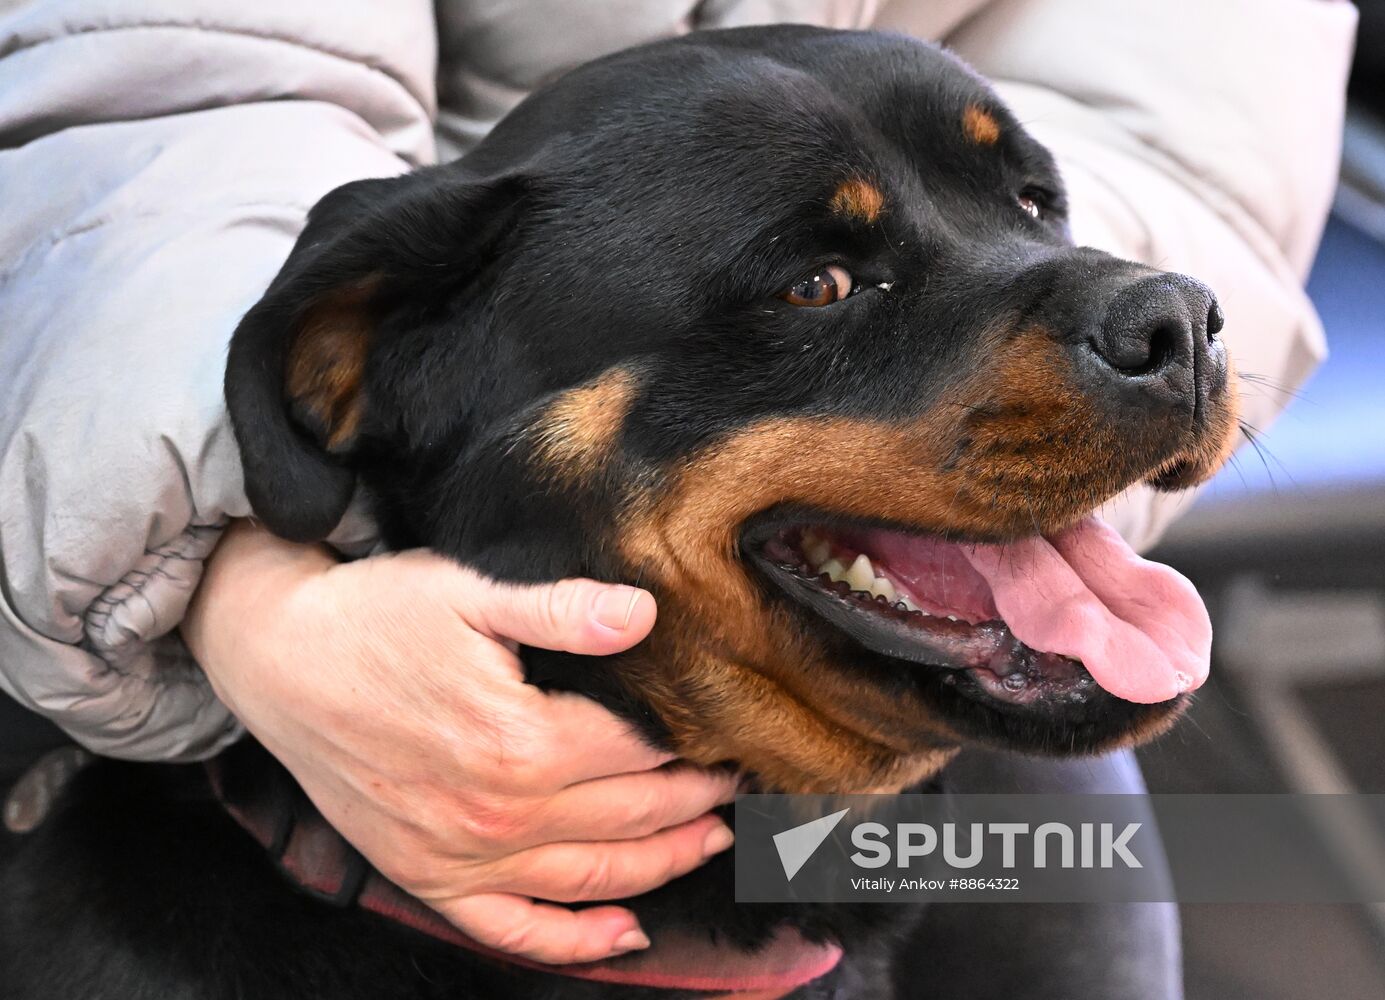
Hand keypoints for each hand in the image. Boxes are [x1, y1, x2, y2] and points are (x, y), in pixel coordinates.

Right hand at [182, 520, 736, 964]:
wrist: (275, 660)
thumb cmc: (373, 617)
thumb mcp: (467, 591)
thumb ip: (562, 609)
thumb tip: (646, 615)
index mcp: (521, 741)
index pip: (639, 752)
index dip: (693, 744)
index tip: (730, 735)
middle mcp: (499, 814)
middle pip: (629, 817)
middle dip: (695, 804)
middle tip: (739, 786)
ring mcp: (461, 857)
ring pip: (592, 879)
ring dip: (662, 866)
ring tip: (711, 842)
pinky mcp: (428, 875)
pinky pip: (514, 929)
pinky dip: (574, 940)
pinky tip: (622, 933)